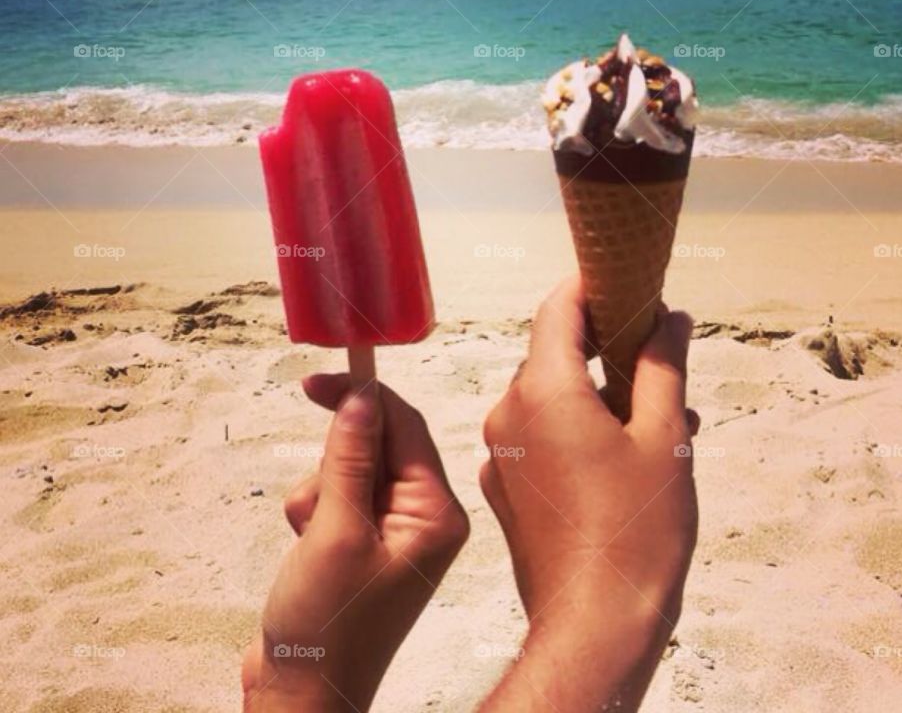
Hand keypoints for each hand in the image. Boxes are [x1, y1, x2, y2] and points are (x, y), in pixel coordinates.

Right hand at [242, 375, 468, 712]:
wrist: (302, 695)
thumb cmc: (328, 627)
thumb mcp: (336, 530)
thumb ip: (350, 457)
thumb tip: (361, 396)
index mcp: (437, 513)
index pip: (406, 427)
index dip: (363, 399)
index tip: (318, 382)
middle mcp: (424, 516)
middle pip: (379, 445)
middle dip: (335, 464)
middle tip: (315, 504)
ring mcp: (395, 530)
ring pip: (351, 468)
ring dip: (319, 491)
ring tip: (312, 540)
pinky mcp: (366, 541)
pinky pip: (338, 496)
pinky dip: (314, 511)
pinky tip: (307, 548)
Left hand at [479, 277, 697, 710]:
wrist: (593, 624)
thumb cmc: (636, 529)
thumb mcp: (665, 437)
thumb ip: (663, 366)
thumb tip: (672, 318)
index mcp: (544, 389)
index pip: (559, 307)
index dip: (593, 288)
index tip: (629, 284)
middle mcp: (508, 410)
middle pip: (555, 352)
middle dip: (607, 349)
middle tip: (659, 361)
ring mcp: (500, 449)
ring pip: (550, 395)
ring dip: (598, 394)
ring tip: (659, 420)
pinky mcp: (503, 483)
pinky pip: (537, 433)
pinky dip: (575, 428)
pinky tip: (621, 456)